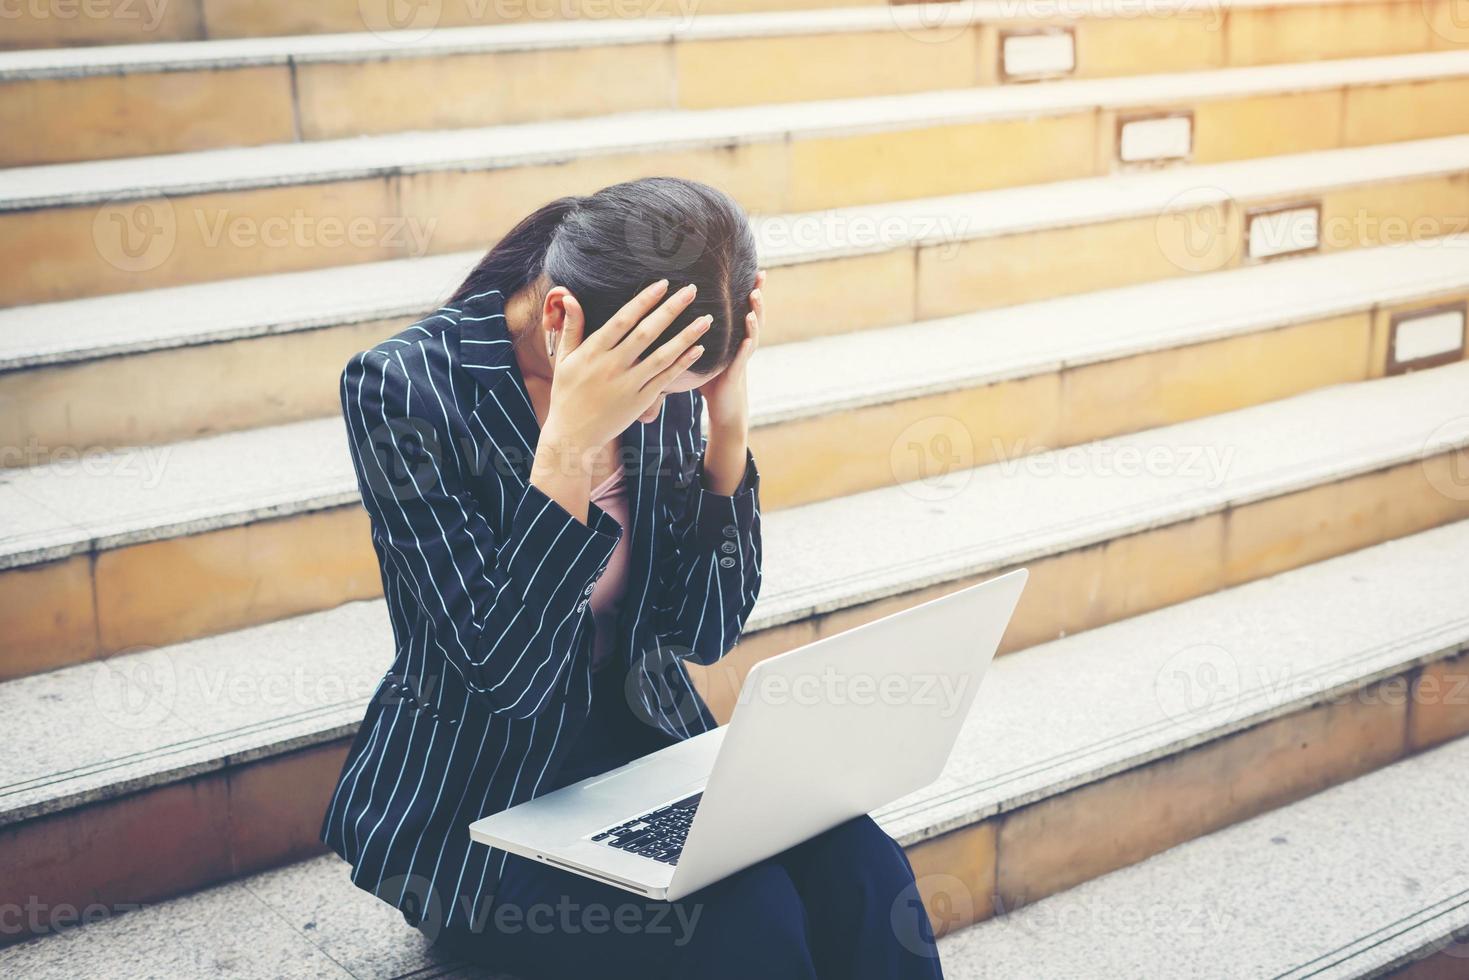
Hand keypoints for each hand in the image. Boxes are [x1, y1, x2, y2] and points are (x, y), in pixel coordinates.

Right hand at [541, 279, 710, 455]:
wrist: (573, 435)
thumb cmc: (567, 393)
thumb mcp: (564, 359)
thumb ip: (572, 327)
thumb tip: (570, 296)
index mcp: (593, 352)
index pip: (622, 320)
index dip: (643, 301)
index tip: (663, 284)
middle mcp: (612, 366)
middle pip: (647, 333)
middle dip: (671, 310)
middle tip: (692, 290)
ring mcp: (628, 385)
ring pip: (662, 356)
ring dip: (686, 336)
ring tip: (707, 319)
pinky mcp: (641, 401)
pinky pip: (666, 379)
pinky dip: (683, 364)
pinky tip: (699, 349)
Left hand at [699, 269, 762, 432]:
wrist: (724, 408)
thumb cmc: (711, 378)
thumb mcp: (703, 350)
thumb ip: (695, 333)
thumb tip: (673, 313)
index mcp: (735, 336)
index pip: (744, 307)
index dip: (751, 289)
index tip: (756, 269)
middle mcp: (742, 344)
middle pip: (754, 315)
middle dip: (758, 296)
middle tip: (760, 277)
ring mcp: (742, 359)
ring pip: (752, 334)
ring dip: (754, 317)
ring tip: (753, 300)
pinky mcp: (736, 375)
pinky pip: (742, 359)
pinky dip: (745, 347)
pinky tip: (747, 338)